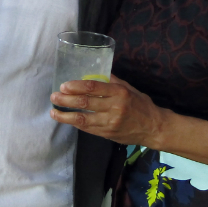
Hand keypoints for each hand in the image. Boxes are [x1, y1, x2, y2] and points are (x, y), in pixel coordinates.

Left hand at [49, 75, 165, 146]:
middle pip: (84, 103)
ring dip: (65, 115)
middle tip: (54, 96)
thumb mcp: (129, 88)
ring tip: (54, 112)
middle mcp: (114, 107)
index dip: (76, 86)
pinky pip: (87, 128)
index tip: (64, 85)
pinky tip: (66, 119)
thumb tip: (94, 73)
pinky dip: (75, 123)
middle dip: (66, 100)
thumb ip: (112, 81)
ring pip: (83, 119)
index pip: (93, 88)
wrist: (153, 127)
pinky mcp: (107, 133)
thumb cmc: (141, 105)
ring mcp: (110, 122)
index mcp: (119, 93)